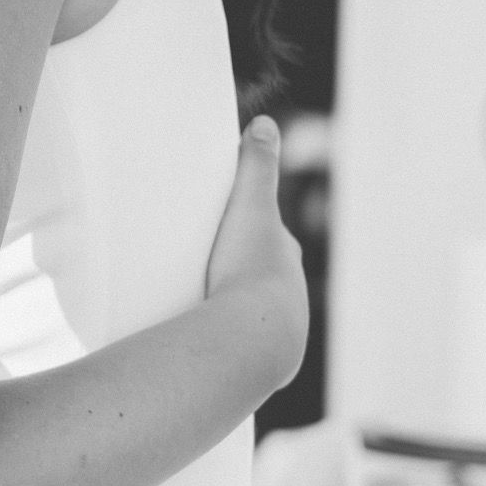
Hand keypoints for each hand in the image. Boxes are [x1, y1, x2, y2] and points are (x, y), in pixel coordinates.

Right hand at [204, 117, 307, 393]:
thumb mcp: (251, 207)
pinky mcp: (260, 362)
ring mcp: (277, 331)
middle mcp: (290, 296)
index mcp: (285, 260)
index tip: (222, 232)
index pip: (268, 241)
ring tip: (195, 309)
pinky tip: (202, 343)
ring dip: (229, 310)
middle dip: (235, 274)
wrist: (255, 338)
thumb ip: (257, 165)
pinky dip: (224, 340)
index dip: (246, 234)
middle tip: (200, 270)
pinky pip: (238, 346)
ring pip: (250, 315)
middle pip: (259, 279)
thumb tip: (266, 124)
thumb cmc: (251, 272)